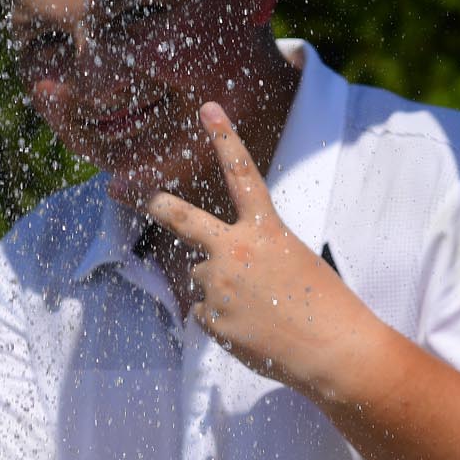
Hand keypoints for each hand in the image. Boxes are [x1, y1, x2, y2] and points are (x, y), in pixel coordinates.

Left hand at [143, 102, 384, 396]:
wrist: (333, 350)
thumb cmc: (324, 304)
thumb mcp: (294, 260)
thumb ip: (255, 253)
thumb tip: (214, 270)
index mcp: (266, 230)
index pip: (242, 174)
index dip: (225, 138)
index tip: (208, 109)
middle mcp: (236, 251)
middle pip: (183, 219)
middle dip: (156, 204)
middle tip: (126, 192)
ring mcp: (219, 285)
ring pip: (203, 276)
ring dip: (221, 288)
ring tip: (261, 309)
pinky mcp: (211, 318)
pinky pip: (204, 312)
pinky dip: (223, 320)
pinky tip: (252, 329)